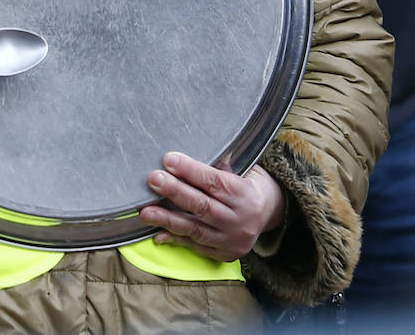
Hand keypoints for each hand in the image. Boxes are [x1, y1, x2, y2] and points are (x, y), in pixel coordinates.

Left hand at [139, 153, 285, 261]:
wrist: (268, 213)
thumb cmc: (246, 185)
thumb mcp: (239, 170)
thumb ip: (216, 166)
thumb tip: (185, 158)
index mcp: (244, 194)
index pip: (214, 181)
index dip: (190, 170)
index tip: (168, 160)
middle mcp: (240, 220)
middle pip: (202, 206)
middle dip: (175, 192)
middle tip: (153, 180)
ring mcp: (233, 240)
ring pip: (196, 230)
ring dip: (168, 220)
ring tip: (146, 212)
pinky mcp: (226, 255)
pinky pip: (197, 247)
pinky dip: (176, 239)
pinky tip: (158, 233)